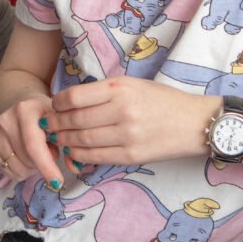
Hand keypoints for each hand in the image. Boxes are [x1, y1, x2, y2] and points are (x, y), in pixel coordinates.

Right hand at [0, 92, 63, 187]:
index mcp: (25, 110)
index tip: (58, 182)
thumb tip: (74, 167)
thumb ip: (70, 142)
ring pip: (16, 168)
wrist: (25, 106)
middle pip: (26, 159)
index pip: (33, 145)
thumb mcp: (61, 121)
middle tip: (50, 154)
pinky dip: (20, 172)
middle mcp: (6, 120)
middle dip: (42, 166)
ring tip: (37, 155)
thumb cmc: (47, 115)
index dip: (46, 166)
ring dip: (31, 169)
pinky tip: (27, 160)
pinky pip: (6, 171)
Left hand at [46, 76, 211, 167]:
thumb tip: (69, 102)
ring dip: (64, 140)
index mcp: (120, 89)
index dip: (58, 103)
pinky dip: (79, 155)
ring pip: (83, 140)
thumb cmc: (161, 100)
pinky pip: (96, 156)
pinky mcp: (132, 155)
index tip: (54, 106)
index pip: (75, 97)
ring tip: (57, 138)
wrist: (194, 122)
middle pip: (75, 120)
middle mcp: (122, 111)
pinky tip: (73, 151)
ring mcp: (127, 135)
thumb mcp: (132, 85)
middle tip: (48, 126)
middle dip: (56, 124)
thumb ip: (103, 92)